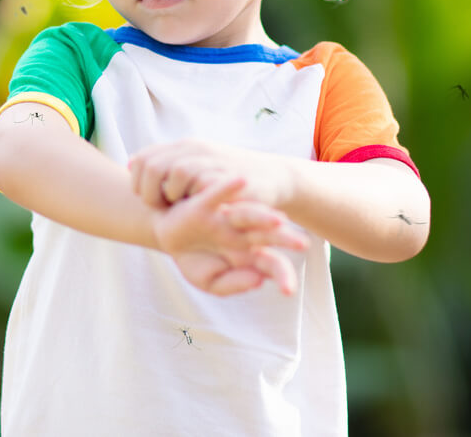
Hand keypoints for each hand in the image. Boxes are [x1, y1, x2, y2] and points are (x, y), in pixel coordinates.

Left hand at [130, 138, 295, 209]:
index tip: (149, 200)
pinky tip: (199, 209)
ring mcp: (213, 160)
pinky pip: (202, 183)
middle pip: (153, 166)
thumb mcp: (196, 168)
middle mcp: (195, 149)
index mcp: (183, 147)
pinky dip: (196, 198)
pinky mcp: (228, 176)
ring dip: (173, 196)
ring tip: (182, 207)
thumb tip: (131, 163)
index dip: (137, 182)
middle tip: (162, 208)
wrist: (273, 179)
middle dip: (150, 192)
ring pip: (176, 173)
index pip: (142, 159)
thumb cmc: (230, 181)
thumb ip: (165, 165)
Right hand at [154, 176, 307, 295]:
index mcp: (248, 253)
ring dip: (262, 216)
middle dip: (284, 239)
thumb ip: (233, 284)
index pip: (271, 264)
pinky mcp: (203, 206)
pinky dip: (227, 187)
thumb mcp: (210, 280)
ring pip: (247, 215)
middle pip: (266, 236)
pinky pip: (216, 195)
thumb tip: (258, 280)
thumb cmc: (193, 257)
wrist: (168, 237)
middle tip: (303, 244)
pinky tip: (241, 181)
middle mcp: (241, 233)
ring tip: (278, 219)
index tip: (288, 290)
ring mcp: (224, 218)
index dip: (282, 275)